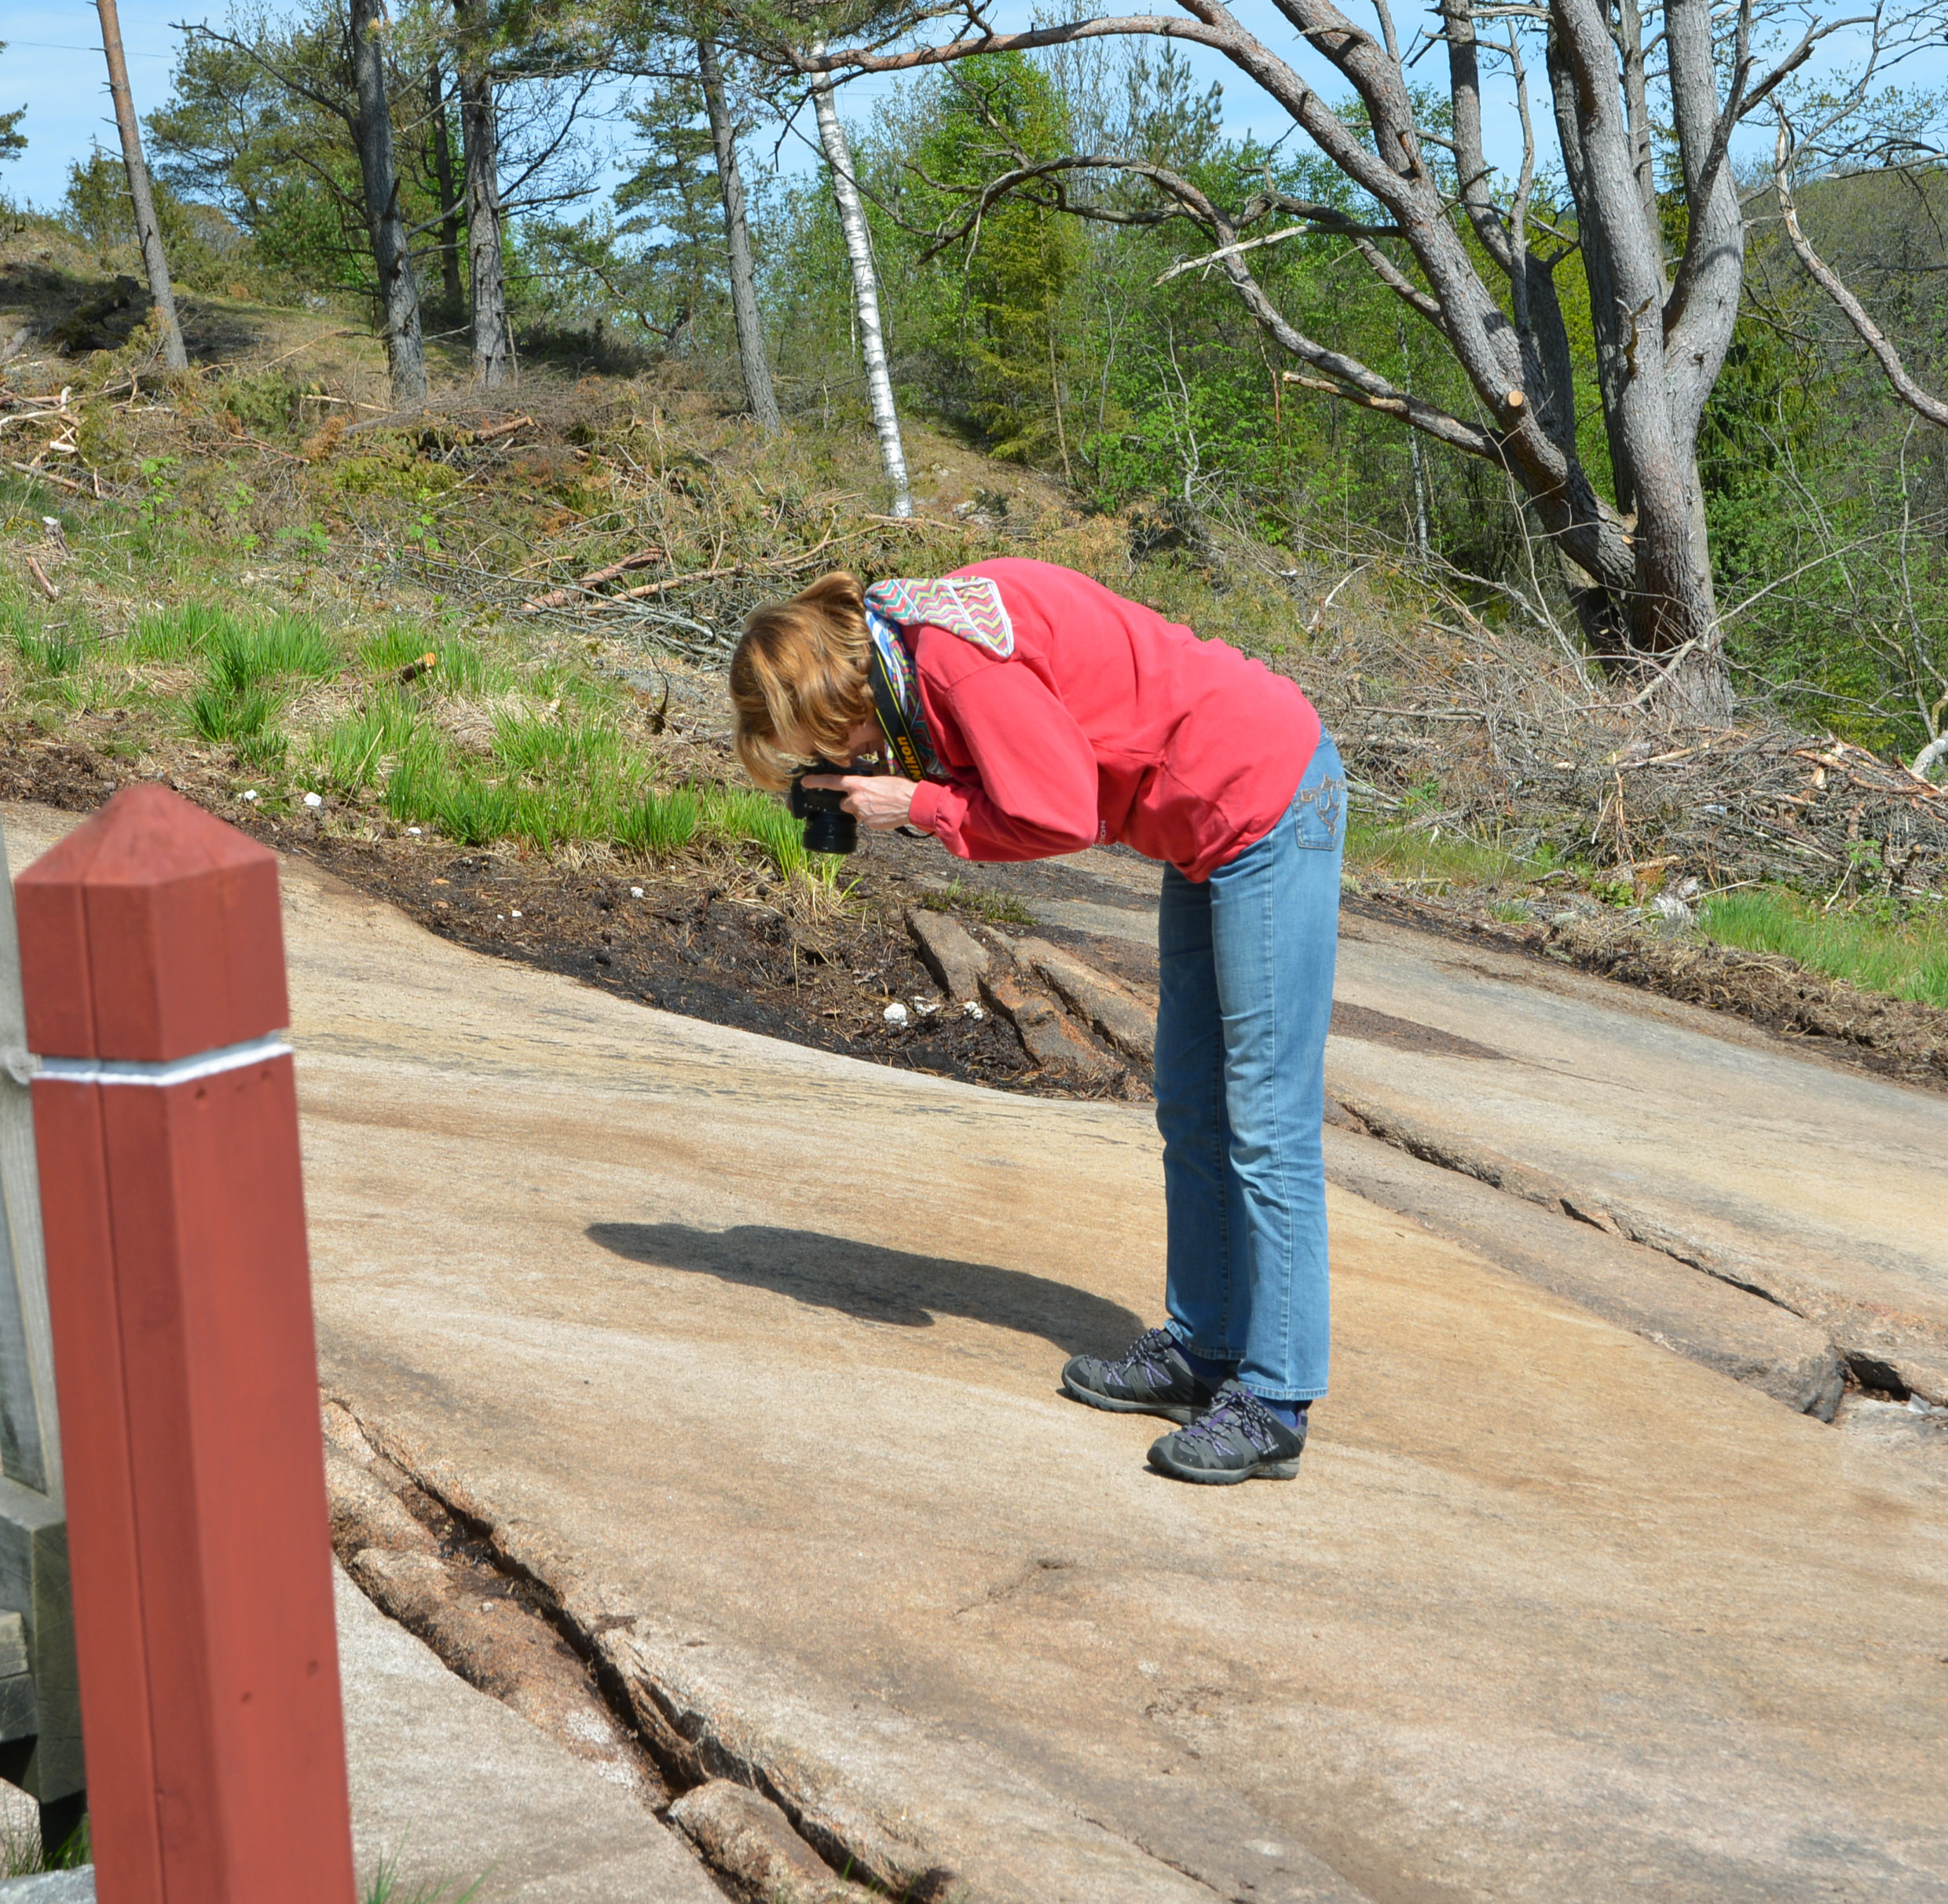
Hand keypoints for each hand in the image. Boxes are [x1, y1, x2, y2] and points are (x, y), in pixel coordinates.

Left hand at [801, 772, 921, 830]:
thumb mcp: (880, 776)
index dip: (816, 781)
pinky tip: (884, 812)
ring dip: (863, 810)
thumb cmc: (900, 787)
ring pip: (856, 813)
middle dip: (852, 802)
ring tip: (880, 805)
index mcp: (858, 785)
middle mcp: (856, 800)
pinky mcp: (870, 825)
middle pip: (844, 803)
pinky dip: (872, 817)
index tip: (805, 782)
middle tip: (868, 798)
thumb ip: (866, 776)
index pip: (832, 782)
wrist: (913, 803)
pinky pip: (866, 821)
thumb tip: (858, 772)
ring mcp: (862, 814)